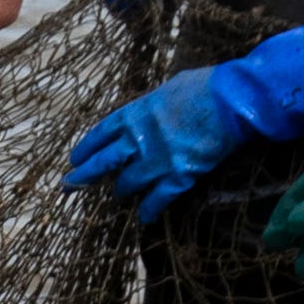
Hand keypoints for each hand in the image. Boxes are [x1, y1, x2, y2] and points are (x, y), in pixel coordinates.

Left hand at [68, 17, 303, 220]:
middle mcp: (140, 138)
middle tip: (68, 186)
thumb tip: (144, 114)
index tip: (75, 159)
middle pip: (103, 162)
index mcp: (136, 113)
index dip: (86, 149)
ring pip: (128, 184)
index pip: (101, 134)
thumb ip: (150, 106)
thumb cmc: (205, 86)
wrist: (235, 99)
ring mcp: (159, 159)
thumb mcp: (169, 88)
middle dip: (83, 176)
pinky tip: (143, 217)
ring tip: (117, 196)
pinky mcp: (181, 175)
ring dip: (120, 191)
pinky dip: (149, 209)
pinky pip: (159, 198)